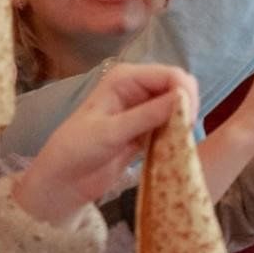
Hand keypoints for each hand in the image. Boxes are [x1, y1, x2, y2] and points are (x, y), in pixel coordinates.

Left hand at [15, 64, 198, 223]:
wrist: (65, 178)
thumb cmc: (78, 149)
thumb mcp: (111, 132)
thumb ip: (146, 115)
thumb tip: (181, 99)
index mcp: (125, 78)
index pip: (169, 74)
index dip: (184, 93)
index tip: (188, 121)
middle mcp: (137, 88)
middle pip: (178, 87)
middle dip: (187, 106)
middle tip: (185, 133)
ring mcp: (143, 108)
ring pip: (178, 107)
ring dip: (183, 122)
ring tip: (180, 142)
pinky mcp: (147, 128)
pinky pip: (172, 125)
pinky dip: (177, 134)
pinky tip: (175, 148)